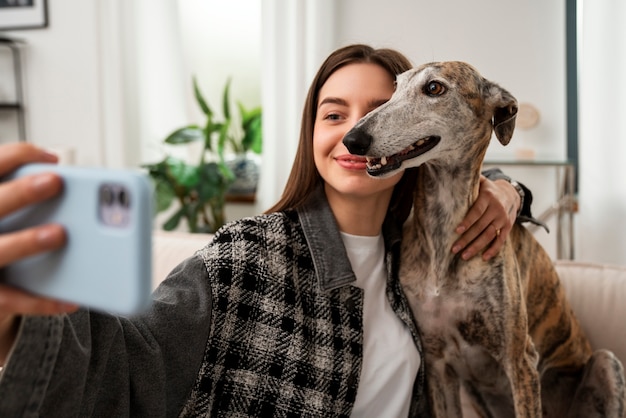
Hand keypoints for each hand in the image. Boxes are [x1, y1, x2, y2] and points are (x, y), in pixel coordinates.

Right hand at [0, 143, 77, 364]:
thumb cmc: (10, 238)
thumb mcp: (15, 214)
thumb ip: (32, 199)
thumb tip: (78, 189)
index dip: (17, 156)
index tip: (53, 158)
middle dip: (22, 191)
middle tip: (55, 180)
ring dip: (27, 241)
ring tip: (59, 233)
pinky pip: (12, 300)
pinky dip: (41, 301)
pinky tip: (71, 299)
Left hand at [451, 175, 519, 260]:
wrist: (511, 192)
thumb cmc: (487, 188)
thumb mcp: (480, 181)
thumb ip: (469, 180)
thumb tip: (450, 176)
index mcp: (488, 196)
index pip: (476, 211)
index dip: (467, 222)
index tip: (456, 231)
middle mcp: (497, 208)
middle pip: (480, 226)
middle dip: (467, 239)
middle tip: (454, 249)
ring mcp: (503, 218)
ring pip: (489, 235)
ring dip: (476, 247)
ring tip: (464, 256)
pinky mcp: (508, 226)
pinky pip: (501, 240)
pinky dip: (493, 250)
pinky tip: (484, 258)